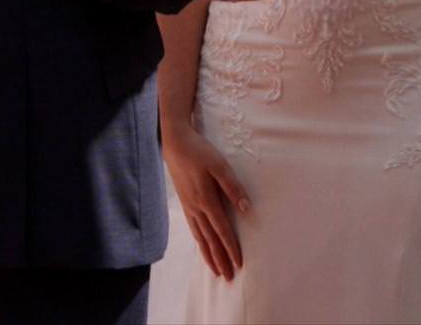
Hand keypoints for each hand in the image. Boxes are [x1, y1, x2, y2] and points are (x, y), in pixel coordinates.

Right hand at [163, 123, 250, 280]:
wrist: (175, 144)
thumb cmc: (200, 152)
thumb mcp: (220, 165)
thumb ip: (233, 187)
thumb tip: (245, 208)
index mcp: (206, 200)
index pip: (222, 230)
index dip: (231, 248)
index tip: (238, 263)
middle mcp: (196, 208)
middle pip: (210, 240)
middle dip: (220, 259)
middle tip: (228, 277)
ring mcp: (189, 207)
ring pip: (200, 238)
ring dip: (209, 255)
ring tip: (216, 270)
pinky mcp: (185, 204)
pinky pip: (193, 229)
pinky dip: (199, 243)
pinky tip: (202, 247)